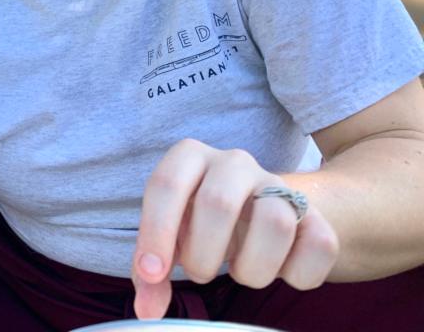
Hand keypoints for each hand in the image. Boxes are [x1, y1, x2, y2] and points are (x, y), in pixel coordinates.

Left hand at [131, 138, 338, 319]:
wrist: (261, 208)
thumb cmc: (200, 224)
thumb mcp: (171, 238)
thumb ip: (152, 274)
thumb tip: (147, 311)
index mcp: (190, 157)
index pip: (166, 185)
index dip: (156, 233)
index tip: (152, 274)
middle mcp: (233, 162)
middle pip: (218, 203)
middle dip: (202, 254)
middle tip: (199, 273)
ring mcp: (278, 184)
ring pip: (275, 222)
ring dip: (251, 267)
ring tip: (240, 271)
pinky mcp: (315, 214)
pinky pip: (320, 244)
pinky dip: (297, 273)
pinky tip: (279, 272)